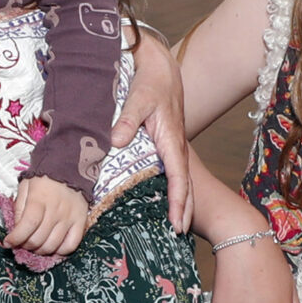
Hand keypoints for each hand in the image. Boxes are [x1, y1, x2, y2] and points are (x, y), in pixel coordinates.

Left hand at [8, 175, 89, 260]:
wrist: (69, 168)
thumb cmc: (43, 179)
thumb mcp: (25, 188)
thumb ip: (19, 208)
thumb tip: (16, 230)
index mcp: (39, 200)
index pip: (28, 225)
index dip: (16, 238)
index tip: (8, 242)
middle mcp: (56, 210)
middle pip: (39, 239)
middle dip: (26, 245)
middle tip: (22, 243)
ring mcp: (70, 218)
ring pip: (53, 245)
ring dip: (40, 250)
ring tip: (35, 245)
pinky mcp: (81, 222)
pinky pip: (71, 245)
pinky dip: (59, 251)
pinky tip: (52, 246)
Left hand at [113, 29, 191, 232]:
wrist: (161, 68)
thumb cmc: (151, 83)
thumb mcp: (138, 99)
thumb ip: (127, 120)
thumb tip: (116, 141)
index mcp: (171, 141)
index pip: (178, 178)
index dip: (179, 202)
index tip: (178, 223)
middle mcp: (176, 148)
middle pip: (185, 185)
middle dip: (185, 210)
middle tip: (179, 234)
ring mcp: (174, 148)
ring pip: (182, 181)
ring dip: (182, 203)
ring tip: (178, 227)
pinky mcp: (168, 145)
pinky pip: (175, 173)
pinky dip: (176, 190)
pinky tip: (169, 203)